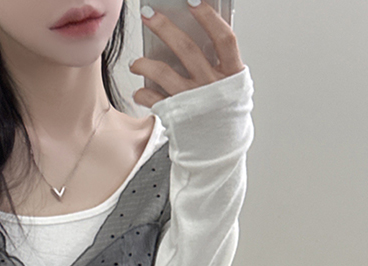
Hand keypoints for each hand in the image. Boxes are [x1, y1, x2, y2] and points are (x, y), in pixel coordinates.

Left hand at [130, 1, 244, 107]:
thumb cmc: (222, 111)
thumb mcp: (230, 85)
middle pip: (187, 49)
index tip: (192, 0)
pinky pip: (154, 100)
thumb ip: (218, 62)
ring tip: (135, 63)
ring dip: (145, 64)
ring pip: (164, 73)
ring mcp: (194, 101)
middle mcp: (213, 85)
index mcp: (232, 74)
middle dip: (165, 28)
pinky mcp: (178, 116)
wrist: (219, 150)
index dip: (209, 17)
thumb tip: (194, 33)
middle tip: (148, 14)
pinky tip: (139, 91)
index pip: (224, 38)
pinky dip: (143, 94)